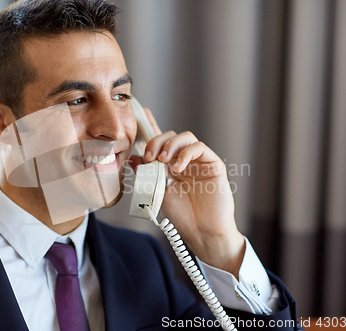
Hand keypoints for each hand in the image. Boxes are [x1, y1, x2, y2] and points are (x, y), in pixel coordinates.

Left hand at [129, 108, 244, 277]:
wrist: (202, 233)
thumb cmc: (182, 217)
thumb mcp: (157, 194)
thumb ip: (147, 175)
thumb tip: (133, 159)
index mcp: (170, 166)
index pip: (161, 142)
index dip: (152, 125)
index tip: (141, 112)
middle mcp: (184, 160)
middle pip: (171, 136)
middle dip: (157, 141)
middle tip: (150, 157)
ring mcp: (199, 162)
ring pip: (186, 137)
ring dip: (171, 145)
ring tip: (163, 161)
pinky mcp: (213, 165)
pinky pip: (200, 148)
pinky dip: (186, 153)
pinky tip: (177, 167)